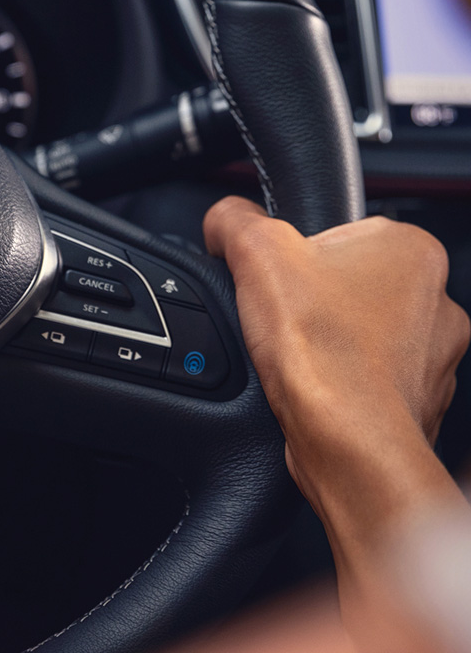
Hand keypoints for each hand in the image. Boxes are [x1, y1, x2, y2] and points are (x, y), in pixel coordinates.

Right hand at [205, 197, 469, 650]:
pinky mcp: (420, 402)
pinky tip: (314, 385)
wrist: (349, 443)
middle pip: (350, 281)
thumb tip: (224, 220)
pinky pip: (368, 378)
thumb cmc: (320, 349)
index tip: (275, 277)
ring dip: (329, 340)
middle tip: (281, 316)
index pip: (341, 230)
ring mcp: (435, 357)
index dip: (297, 253)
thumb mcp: (256, 252)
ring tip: (296, 354)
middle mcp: (438, 301)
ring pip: (362, 331)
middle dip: (314, 297)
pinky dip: (341, 381)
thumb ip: (235, 220)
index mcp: (411, 249)